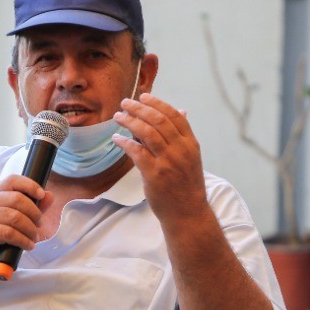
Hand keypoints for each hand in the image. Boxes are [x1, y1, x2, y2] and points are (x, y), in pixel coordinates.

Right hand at [0, 174, 49, 277]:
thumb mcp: (13, 223)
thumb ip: (31, 209)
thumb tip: (49, 196)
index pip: (12, 180)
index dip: (29, 185)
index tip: (41, 194)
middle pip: (18, 199)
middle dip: (34, 213)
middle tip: (38, 226)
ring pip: (15, 217)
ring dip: (30, 230)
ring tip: (33, 239)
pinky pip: (9, 233)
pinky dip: (23, 240)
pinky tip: (27, 246)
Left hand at [112, 93, 208, 223]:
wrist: (188, 213)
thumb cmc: (187, 185)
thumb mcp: (192, 157)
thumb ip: (183, 135)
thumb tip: (182, 111)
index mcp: (191, 143)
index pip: (174, 115)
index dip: (157, 103)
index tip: (143, 96)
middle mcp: (181, 150)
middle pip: (158, 119)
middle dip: (139, 107)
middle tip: (125, 103)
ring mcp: (168, 162)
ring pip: (146, 132)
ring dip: (129, 121)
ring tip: (118, 116)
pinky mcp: (154, 174)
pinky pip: (136, 151)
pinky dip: (124, 142)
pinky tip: (116, 138)